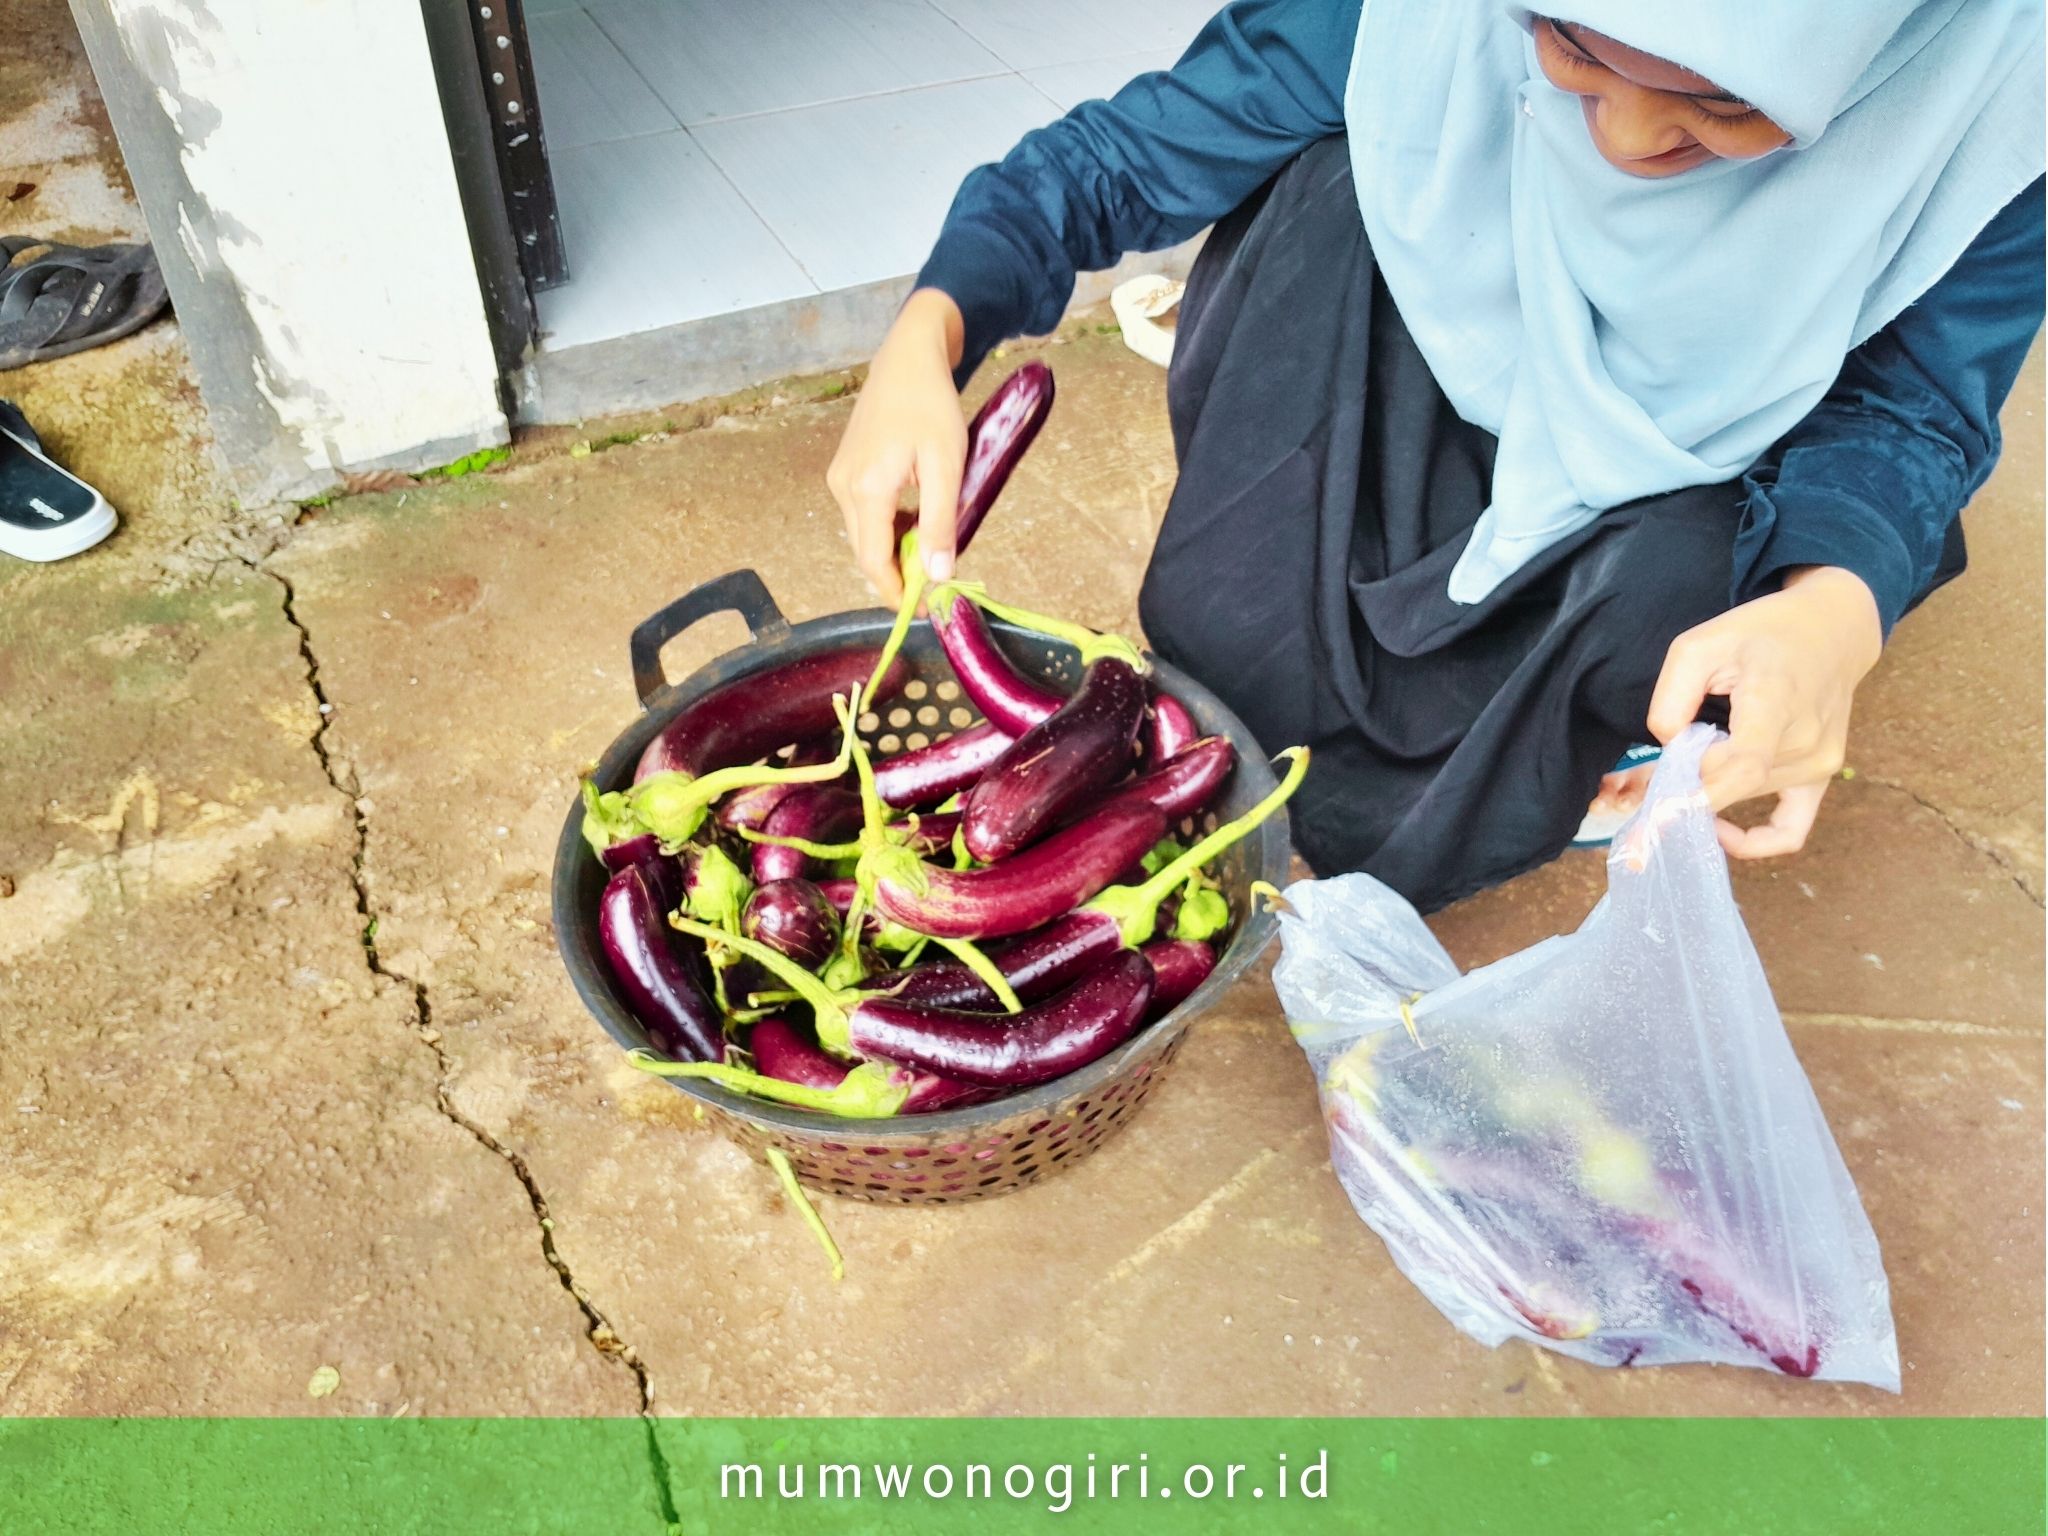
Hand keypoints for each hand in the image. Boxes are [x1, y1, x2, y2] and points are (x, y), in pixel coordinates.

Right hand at [826, 288, 967, 604]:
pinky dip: (887, 527)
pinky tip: (914, 519)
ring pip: (864, 534)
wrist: (908, 357)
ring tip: (930, 548)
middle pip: (865, 552)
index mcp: (867, 489)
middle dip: (895, 576)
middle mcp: (843, 487)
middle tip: (932, 587)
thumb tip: (936, 574)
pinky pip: (863, 514)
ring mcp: (839, 477)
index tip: (923, 610)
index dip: (896, 592)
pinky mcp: (844, 469)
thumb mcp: (946, 465)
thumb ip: (940, 522)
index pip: (874, 561)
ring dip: (894, 550)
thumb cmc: (931, 404)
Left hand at [1646, 566, 1882, 858]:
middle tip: (1623, 792)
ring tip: (1655, 782)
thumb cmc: (1761, 633)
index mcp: (1776, 701)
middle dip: (1676, 790)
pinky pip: (1791, 830)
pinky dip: (1752, 841)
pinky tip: (1718, 831)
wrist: (1831, 631)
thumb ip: (1673, 698)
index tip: (1652, 810)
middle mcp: (1806, 740)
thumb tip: (1667, 748)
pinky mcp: (1822, 776)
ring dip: (1701, 799)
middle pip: (1732, 785)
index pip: (1741, 766)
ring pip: (1744, 797)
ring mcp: (1820, 763)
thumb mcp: (1699, 645)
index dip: (1695, 794)